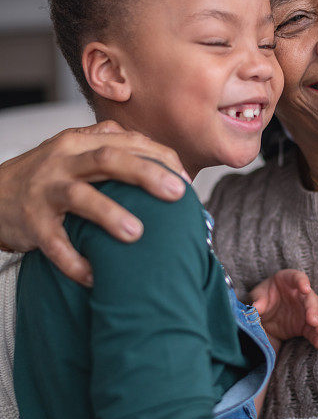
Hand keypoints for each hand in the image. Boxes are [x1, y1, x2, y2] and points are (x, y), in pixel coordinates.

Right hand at [0, 120, 189, 285]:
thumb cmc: (46, 178)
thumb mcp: (75, 153)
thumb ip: (113, 150)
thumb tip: (167, 167)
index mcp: (81, 142)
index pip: (128, 141)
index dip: (160, 158)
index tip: (186, 180)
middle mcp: (64, 161)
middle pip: (109, 159)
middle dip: (147, 174)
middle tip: (178, 193)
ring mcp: (46, 190)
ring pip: (81, 196)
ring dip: (110, 214)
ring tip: (137, 234)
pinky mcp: (31, 222)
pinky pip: (54, 243)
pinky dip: (74, 261)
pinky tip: (94, 276)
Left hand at [250, 269, 317, 350]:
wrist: (263, 313)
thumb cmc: (262, 297)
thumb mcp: (257, 296)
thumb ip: (258, 300)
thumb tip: (256, 308)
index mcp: (289, 280)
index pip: (298, 278)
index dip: (303, 282)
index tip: (305, 289)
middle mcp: (302, 294)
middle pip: (311, 299)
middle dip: (313, 310)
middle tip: (313, 320)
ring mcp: (306, 310)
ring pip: (317, 316)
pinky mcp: (305, 325)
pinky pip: (313, 331)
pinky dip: (317, 338)